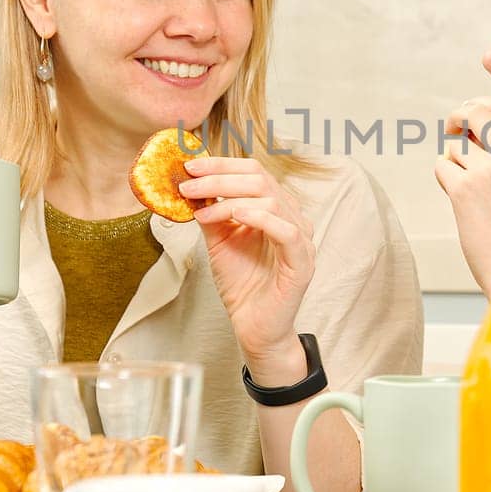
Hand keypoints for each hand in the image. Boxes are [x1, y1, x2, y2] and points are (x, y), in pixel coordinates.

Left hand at [178, 156, 315, 365]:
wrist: (254, 326)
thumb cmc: (242, 284)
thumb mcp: (220, 241)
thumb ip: (211, 213)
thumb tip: (190, 186)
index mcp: (276, 208)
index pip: (254, 172)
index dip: (222, 165)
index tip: (190, 166)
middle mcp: (292, 218)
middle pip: (261, 179)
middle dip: (219, 178)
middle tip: (188, 184)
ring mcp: (301, 239)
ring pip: (271, 200)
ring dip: (229, 198)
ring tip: (201, 210)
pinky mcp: (302, 262)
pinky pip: (286, 231)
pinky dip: (260, 217)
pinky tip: (235, 215)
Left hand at [433, 96, 490, 295]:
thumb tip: (474, 121)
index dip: (478, 106)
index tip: (469, 118)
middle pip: (474, 111)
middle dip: (457, 117)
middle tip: (454, 130)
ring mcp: (487, 169)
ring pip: (455, 144)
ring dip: (454, 160)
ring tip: (468, 184)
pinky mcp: (464, 189)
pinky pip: (442, 166)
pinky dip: (445, 178)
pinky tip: (460, 197)